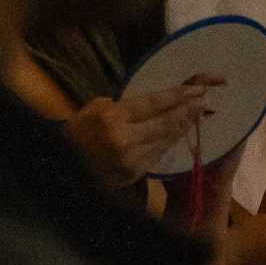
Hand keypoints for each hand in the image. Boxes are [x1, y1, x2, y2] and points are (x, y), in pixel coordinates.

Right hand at [60, 74, 216, 187]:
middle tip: (204, 101)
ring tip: (198, 115)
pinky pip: (157, 154)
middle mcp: (124, 138)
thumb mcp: (94, 109)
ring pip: (165, 139)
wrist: (61, 166)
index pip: (153, 103)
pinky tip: (180, 134)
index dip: (177, 96)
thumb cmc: (77, 132)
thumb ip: (123, 106)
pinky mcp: (133, 174)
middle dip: (187, 110)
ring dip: (183, 127)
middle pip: (165, 122)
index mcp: (112, 117)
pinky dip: (170, 143)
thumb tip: (153, 104)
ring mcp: (130, 159)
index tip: (196, 90)